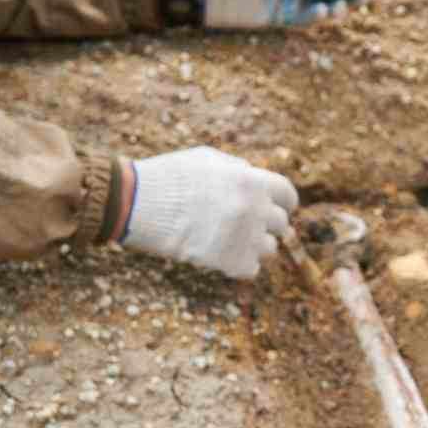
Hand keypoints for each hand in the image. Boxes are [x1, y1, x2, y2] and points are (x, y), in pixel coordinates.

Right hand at [122, 147, 296, 278]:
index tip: (277, 209)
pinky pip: (252, 269)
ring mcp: (245, 237)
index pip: (288, 195)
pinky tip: (222, 256)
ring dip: (254, 246)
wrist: (138, 204)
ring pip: (270, 249)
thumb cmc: (169, 178)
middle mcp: (255, 208)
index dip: (283, 203)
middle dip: (265, 224)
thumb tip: (256, 177)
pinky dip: (240, 265)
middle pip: (280, 224)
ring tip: (230, 241)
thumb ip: (238, 169)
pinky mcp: (231, 262)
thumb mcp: (208, 159)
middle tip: (245, 227)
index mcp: (252, 180)